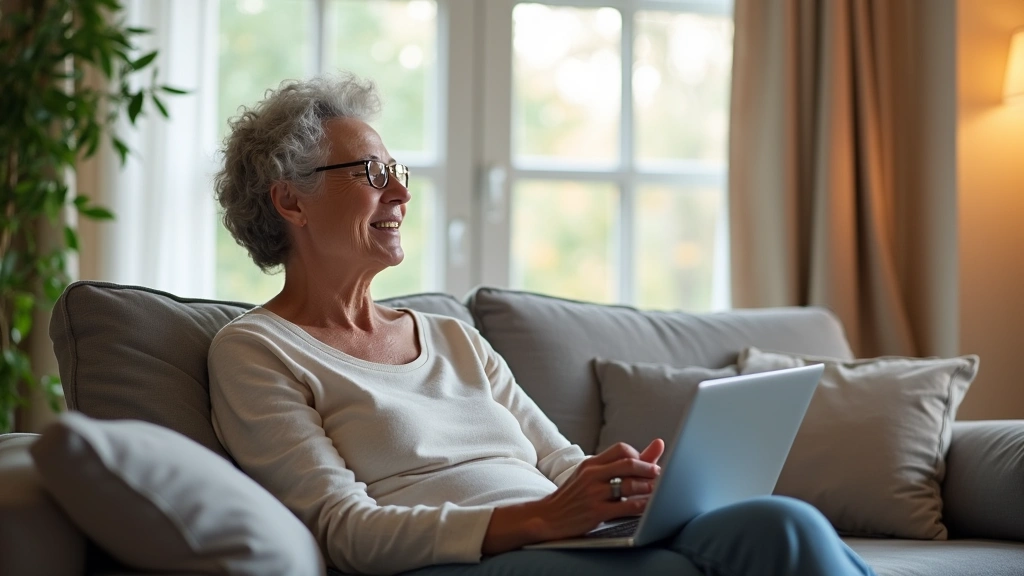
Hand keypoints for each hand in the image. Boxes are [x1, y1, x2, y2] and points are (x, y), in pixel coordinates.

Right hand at [481, 439, 664, 554]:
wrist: (547, 517)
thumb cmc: (574, 496)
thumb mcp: (591, 476)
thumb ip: (621, 463)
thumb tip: (659, 444)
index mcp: (590, 464)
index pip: (621, 449)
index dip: (639, 457)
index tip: (648, 467)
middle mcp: (591, 475)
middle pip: (628, 464)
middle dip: (649, 470)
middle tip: (659, 475)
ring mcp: (593, 494)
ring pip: (629, 486)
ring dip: (648, 488)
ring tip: (657, 492)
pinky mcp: (595, 512)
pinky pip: (625, 508)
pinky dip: (641, 507)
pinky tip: (649, 508)